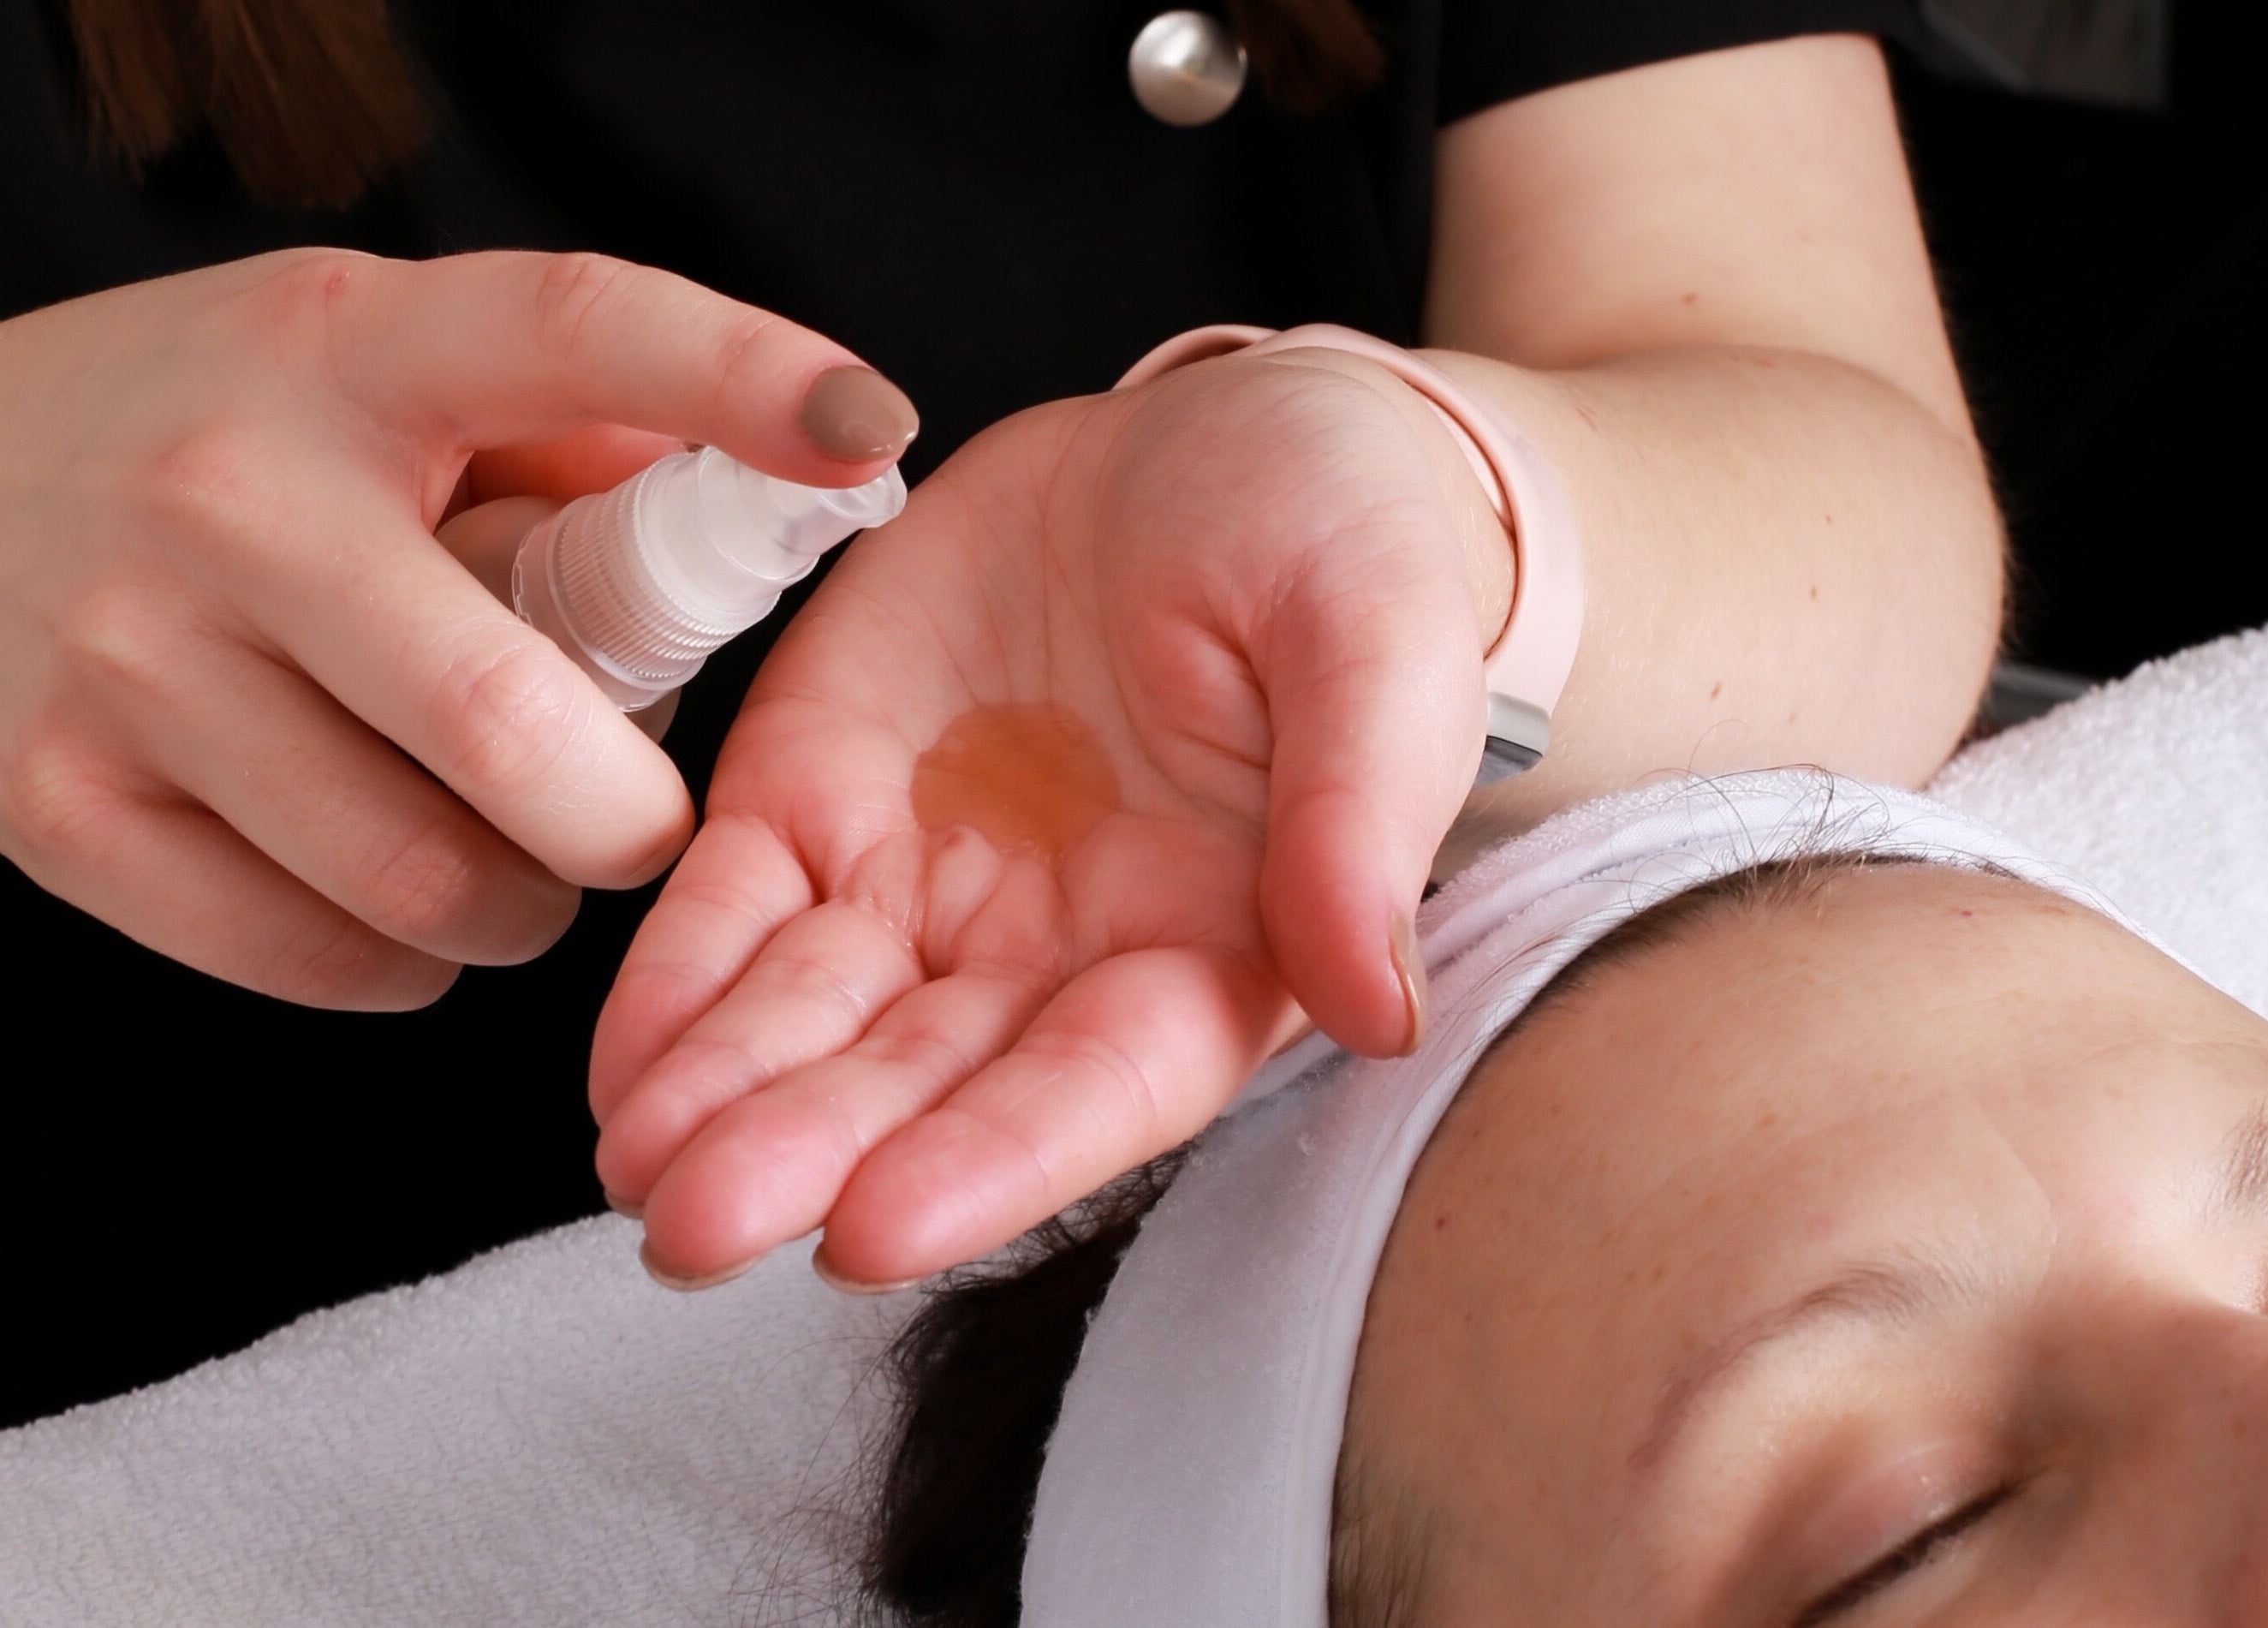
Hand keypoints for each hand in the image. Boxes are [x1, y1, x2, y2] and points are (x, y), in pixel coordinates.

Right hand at [0, 249, 911, 1006]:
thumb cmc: (225, 441)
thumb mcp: (379, 369)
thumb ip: (566, 431)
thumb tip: (761, 501)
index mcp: (345, 356)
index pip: (568, 334)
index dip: (735, 375)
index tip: (870, 425)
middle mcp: (228, 501)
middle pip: (509, 723)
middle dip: (634, 818)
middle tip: (638, 817)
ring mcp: (126, 665)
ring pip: (430, 882)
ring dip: (528, 902)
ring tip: (508, 850)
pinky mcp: (57, 810)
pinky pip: (326, 960)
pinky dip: (407, 959)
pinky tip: (392, 887)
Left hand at [591, 348, 1511, 1285]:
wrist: (1219, 441)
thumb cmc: (1341, 540)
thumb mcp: (1379, 644)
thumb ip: (1362, 817)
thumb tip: (1377, 1006)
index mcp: (1211, 940)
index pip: (1099, 1082)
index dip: (992, 1160)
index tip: (872, 1228)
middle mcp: (1057, 946)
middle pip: (927, 1078)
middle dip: (809, 1152)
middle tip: (688, 1225)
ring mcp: (930, 877)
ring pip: (815, 1012)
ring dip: (720, 1093)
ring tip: (629, 1164)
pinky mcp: (825, 789)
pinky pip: (738, 900)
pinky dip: (674, 976)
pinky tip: (617, 1062)